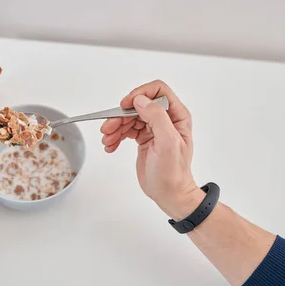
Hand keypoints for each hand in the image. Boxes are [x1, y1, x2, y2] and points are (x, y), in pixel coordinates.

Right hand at [101, 80, 202, 218]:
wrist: (170, 194)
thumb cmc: (174, 174)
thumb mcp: (168, 144)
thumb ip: (157, 118)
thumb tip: (141, 101)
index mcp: (177, 116)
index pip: (158, 91)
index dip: (140, 94)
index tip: (125, 105)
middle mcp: (166, 119)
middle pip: (138, 105)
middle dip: (121, 115)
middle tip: (109, 128)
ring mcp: (154, 129)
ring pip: (129, 117)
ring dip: (115, 126)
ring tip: (107, 140)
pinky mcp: (144, 138)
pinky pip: (126, 130)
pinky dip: (116, 136)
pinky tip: (111, 145)